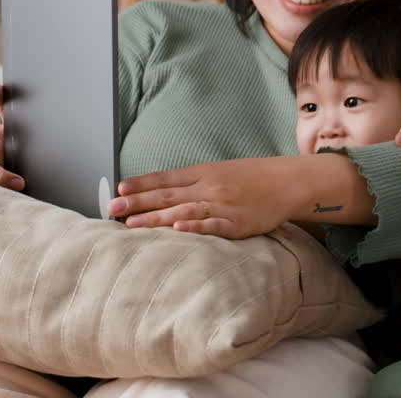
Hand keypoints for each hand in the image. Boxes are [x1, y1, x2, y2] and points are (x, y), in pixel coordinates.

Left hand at [108, 156, 298, 239]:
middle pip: (168, 195)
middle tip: (112, 210)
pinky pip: (213, 225)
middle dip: (137, 203)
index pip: (166, 178)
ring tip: (132, 226)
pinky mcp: (237, 223)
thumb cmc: (253, 178)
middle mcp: (210, 187)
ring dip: (155, 218)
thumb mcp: (221, 172)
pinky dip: (195, 226)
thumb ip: (195, 181)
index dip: (141, 184)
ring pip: (183, 211)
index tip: (118, 190)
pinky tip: (177, 229)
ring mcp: (223, 205)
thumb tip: (164, 191)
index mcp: (204, 172)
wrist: (288, 182)